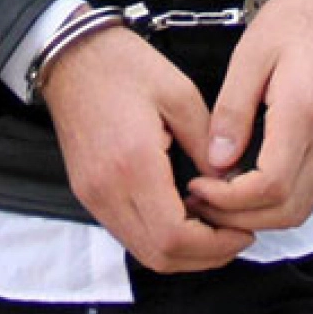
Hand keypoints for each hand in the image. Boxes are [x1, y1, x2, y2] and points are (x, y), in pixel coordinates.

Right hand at [41, 24, 253, 272]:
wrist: (70, 57)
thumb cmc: (123, 66)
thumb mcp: (180, 95)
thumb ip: (209, 145)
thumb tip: (231, 182)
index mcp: (134, 164)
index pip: (174, 237)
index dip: (214, 246)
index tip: (242, 232)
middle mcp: (107, 190)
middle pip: (159, 256)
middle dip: (204, 256)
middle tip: (235, 237)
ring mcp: (93, 196)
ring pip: (143, 252)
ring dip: (183, 251)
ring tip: (214, 228)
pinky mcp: (88, 194)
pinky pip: (128, 233)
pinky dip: (161, 237)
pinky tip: (184, 215)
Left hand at [186, 0, 312, 231]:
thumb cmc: (291, 24)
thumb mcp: (248, 57)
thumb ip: (231, 112)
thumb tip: (216, 162)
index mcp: (304, 111)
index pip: (271, 184)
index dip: (230, 199)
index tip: (197, 187)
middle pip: (288, 209)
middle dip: (238, 217)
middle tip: (199, 202)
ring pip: (301, 209)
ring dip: (257, 217)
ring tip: (217, 200)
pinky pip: (310, 193)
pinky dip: (276, 203)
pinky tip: (244, 190)